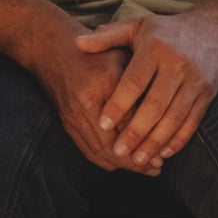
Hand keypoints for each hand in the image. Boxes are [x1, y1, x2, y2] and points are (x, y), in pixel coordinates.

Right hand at [25, 20, 151, 173]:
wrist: (53, 48)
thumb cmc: (97, 50)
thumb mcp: (123, 55)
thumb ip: (139, 83)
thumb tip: (161, 116)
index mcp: (103, 84)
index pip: (129, 121)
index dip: (147, 138)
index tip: (164, 149)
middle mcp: (85, 105)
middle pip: (112, 145)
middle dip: (136, 161)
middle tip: (157, 167)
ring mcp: (73, 117)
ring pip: (99, 152)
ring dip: (122, 165)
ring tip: (145, 169)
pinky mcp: (67, 124)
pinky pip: (87, 150)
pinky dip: (105, 161)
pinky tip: (122, 164)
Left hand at [76, 10, 217, 168]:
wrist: (217, 29)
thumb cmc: (168, 30)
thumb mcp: (138, 25)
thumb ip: (108, 36)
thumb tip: (78, 44)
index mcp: (156, 49)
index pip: (134, 81)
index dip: (118, 105)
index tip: (102, 124)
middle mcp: (178, 65)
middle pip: (155, 105)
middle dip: (136, 132)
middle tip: (118, 152)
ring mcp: (195, 81)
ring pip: (175, 117)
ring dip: (156, 142)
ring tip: (137, 160)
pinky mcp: (208, 94)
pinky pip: (193, 121)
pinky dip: (179, 140)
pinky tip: (163, 153)